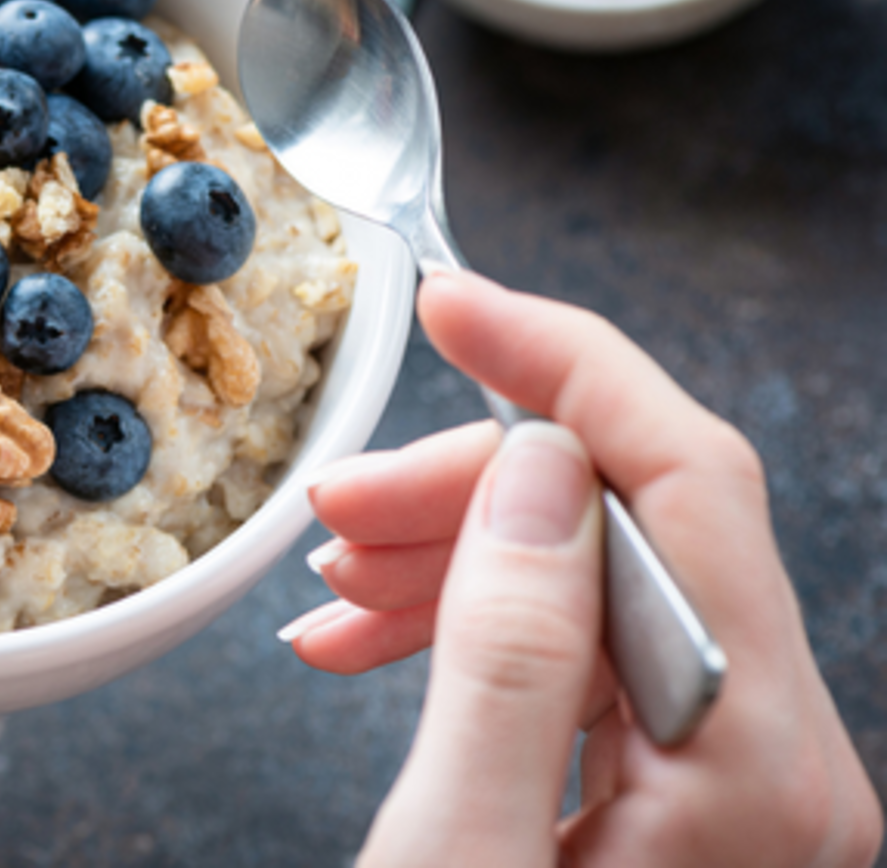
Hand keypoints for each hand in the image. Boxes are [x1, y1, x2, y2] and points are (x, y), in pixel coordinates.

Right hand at [282, 271, 881, 866]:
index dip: (563, 365)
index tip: (454, 304)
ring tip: (340, 587)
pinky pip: (588, 653)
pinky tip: (380, 637)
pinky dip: (478, 627)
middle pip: (635, 528)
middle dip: (470, 488)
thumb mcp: (455, 850)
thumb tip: (537, 469)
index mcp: (752, 768)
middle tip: (341, 505)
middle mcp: (777, 761)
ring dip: (456, 557)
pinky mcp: (691, 797)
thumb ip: (507, 658)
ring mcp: (741, 779)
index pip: (691, 483)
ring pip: (600, 581)